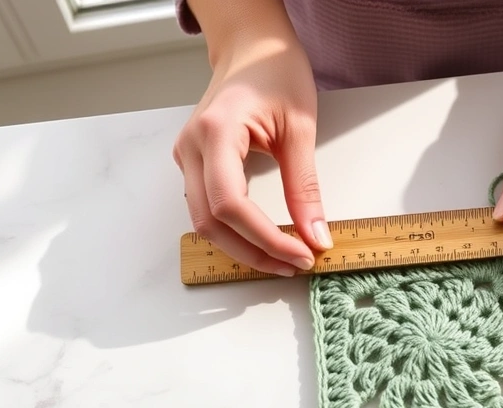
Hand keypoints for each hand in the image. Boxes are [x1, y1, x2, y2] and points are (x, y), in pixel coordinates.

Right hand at [172, 28, 329, 276]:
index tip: (301, 254)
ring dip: (243, 247)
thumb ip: (305, 186)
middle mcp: (191, 146)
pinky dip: (235, 231)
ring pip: (204, 222)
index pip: (231, 204)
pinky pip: (207, 209)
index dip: (265, 239)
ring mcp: (187, 156)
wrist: (252, 47)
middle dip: (254, 252)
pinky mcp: (193, 163)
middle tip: (296, 264)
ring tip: (284, 258)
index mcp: (216, 132)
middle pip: (211, 223)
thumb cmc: (276, 71)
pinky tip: (264, 239)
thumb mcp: (301, 128)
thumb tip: (316, 235)